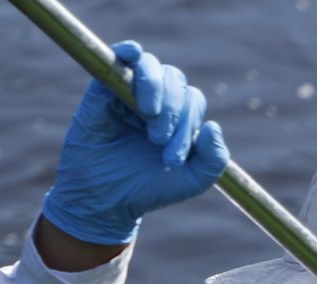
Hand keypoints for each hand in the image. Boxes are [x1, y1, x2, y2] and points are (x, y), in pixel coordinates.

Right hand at [39, 41, 229, 248]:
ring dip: (156, 88)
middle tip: (158, 141)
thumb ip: (214, 160)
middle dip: (174, 112)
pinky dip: (129, 51)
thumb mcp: (192, 180)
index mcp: (178, 115)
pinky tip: (133, 54)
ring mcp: (128, 90)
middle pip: (176, 80)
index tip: (172, 159)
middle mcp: (155, 98)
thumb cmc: (149, 188)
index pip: (192, 100)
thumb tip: (213, 126)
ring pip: (152, 66)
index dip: (189, 125)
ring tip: (148, 117)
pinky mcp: (102, 87)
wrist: (105, 199)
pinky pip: (119, 57)